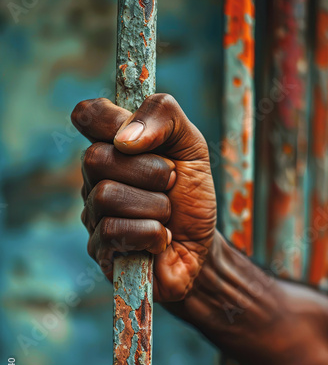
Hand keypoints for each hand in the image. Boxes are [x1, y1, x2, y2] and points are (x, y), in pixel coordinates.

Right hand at [71, 94, 215, 301]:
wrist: (204, 245)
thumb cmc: (191, 194)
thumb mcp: (191, 145)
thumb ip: (164, 116)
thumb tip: (124, 138)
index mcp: (112, 147)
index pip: (88, 114)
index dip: (113, 120)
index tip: (145, 141)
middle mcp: (95, 178)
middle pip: (95, 157)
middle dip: (150, 171)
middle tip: (171, 183)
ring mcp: (93, 215)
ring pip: (106, 195)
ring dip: (156, 206)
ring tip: (167, 215)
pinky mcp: (99, 250)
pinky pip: (112, 231)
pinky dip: (151, 233)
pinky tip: (160, 238)